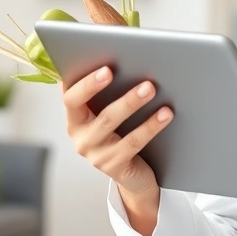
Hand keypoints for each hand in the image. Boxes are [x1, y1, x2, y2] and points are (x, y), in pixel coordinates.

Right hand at [62, 66, 173, 199]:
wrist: (135, 176)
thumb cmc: (122, 135)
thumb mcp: (110, 115)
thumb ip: (107, 92)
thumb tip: (123, 59)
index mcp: (76, 119)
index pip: (71, 98)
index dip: (86, 83)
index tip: (106, 68)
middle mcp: (81, 136)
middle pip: (89, 108)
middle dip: (107, 88)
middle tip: (125, 70)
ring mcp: (95, 154)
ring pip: (110, 123)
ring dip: (131, 102)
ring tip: (151, 88)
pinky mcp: (113, 166)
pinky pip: (132, 142)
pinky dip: (150, 125)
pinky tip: (166, 113)